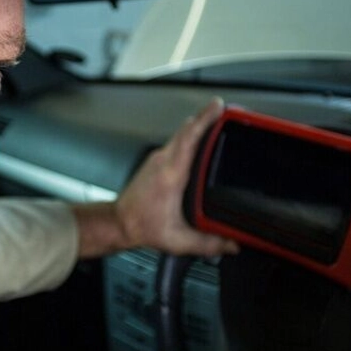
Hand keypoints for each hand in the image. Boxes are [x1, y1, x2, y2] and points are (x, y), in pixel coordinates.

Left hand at [113, 97, 239, 256]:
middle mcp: (162, 161)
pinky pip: (176, 141)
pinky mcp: (155, 161)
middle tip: (225, 108)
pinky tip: (201, 139)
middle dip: (206, 116)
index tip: (218, 107)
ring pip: (180, 134)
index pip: (189, 138)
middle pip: (186, 130)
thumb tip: (232, 244)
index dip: (205, 120)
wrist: (118, 223)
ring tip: (217, 118)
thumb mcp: (178, 240)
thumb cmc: (142, 226)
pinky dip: (190, 135)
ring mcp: (157, 159)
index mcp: (171, 175)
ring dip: (198, 124)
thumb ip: (208, 243)